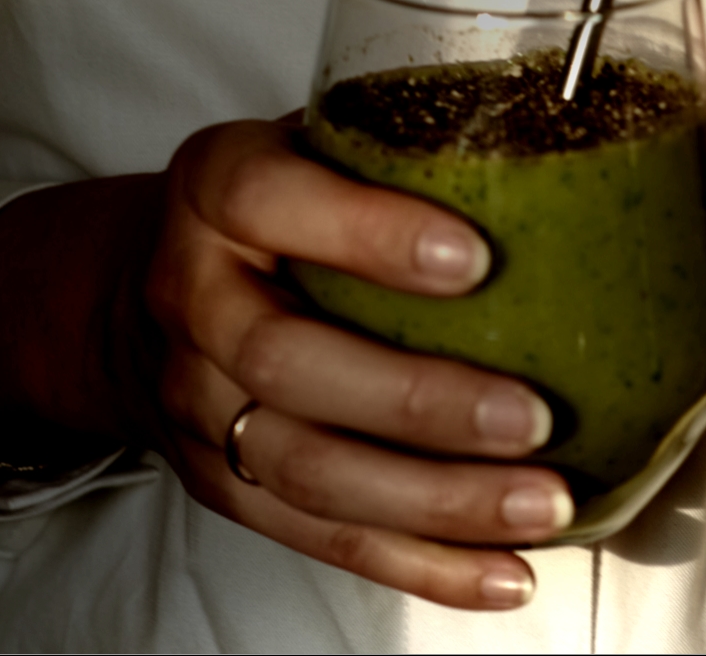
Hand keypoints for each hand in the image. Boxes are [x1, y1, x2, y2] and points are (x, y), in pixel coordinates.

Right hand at [0, 120, 568, 608]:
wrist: (137, 291)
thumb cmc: (274, 200)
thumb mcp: (310, 136)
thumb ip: (398, 141)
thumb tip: (569, 132)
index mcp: (218, 187)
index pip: (272, 202)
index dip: (370, 235)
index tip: (477, 259)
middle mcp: (191, 296)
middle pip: (291, 367)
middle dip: (419, 403)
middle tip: (533, 417)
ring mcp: (197, 404)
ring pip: (307, 472)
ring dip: (434, 503)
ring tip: (543, 505)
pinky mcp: (223, 484)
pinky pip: (318, 538)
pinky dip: (417, 565)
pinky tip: (503, 574)